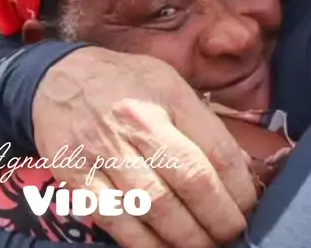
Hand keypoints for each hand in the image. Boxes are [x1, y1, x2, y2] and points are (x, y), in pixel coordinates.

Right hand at [33, 47, 256, 247]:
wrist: (60, 79)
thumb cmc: (126, 80)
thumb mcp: (170, 81)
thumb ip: (202, 119)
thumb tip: (240, 165)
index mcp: (169, 95)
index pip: (217, 148)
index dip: (241, 185)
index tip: (250, 203)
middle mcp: (139, 124)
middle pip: (192, 181)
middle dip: (222, 218)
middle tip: (234, 232)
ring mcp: (107, 153)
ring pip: (157, 208)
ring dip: (189, 238)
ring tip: (207, 245)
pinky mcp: (79, 178)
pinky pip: (118, 222)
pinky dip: (146, 244)